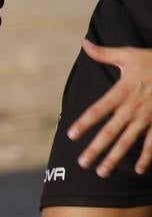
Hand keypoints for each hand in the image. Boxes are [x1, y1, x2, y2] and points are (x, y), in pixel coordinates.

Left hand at [67, 40, 151, 175]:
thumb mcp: (129, 55)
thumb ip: (104, 54)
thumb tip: (84, 44)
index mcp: (122, 91)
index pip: (98, 110)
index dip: (84, 122)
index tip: (71, 135)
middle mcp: (133, 107)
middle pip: (111, 131)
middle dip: (96, 148)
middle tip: (82, 163)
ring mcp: (147, 117)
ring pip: (128, 141)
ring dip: (115, 157)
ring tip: (102, 172)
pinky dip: (148, 157)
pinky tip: (140, 170)